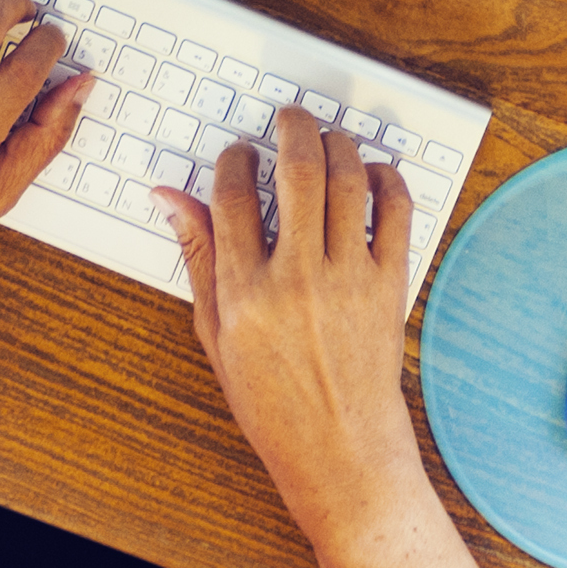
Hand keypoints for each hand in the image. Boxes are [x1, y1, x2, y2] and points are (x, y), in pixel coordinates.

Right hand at [158, 111, 434, 556]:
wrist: (340, 448)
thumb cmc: (274, 401)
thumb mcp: (216, 335)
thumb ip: (197, 258)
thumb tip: (170, 198)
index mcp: (244, 293)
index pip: (232, 195)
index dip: (234, 159)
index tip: (239, 154)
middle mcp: (296, 279)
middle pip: (297, 171)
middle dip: (292, 128)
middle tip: (288, 119)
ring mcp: (349, 280)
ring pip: (348, 180)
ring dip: (338, 144)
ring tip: (327, 139)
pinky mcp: (390, 285)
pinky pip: (396, 211)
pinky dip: (386, 179)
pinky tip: (372, 173)